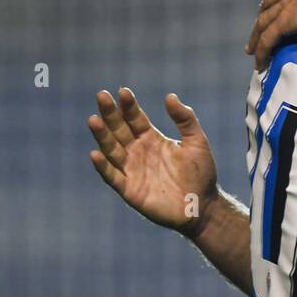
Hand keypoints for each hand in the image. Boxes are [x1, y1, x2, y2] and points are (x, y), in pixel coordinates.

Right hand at [87, 88, 220, 235]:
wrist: (203, 205)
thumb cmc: (201, 173)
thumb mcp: (197, 142)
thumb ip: (185, 119)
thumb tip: (170, 96)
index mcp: (152, 139)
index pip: (135, 119)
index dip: (128, 106)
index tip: (123, 91)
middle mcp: (137, 152)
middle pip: (119, 130)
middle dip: (110, 114)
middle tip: (102, 96)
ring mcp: (131, 170)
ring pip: (111, 150)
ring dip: (102, 136)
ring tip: (94, 119)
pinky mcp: (129, 189)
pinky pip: (112, 176)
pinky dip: (103, 166)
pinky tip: (95, 154)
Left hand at [246, 0, 296, 69]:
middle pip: (270, 1)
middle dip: (263, 13)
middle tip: (259, 26)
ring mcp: (287, 5)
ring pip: (263, 22)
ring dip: (256, 36)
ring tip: (251, 50)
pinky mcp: (286, 22)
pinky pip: (268, 40)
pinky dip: (262, 52)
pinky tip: (260, 64)